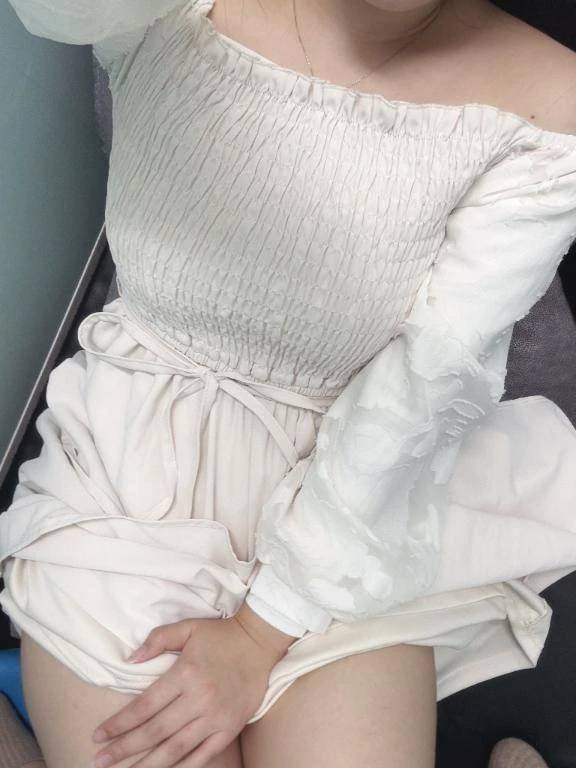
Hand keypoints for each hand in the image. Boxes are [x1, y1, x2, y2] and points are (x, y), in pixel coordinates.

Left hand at [91, 608, 296, 767]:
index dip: (119, 724)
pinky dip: (182, 767)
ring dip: (148, 764)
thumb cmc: (220, 635)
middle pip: (155, 732)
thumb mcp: (188, 627)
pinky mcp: (230, 728)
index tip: (98, 735)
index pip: (144, 706)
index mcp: (186, 673)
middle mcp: (199, 698)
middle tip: (99, 760)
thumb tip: (130, 660)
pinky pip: (203, 755)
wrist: (259, 642)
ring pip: (176, 749)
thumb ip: (158, 639)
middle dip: (124, 749)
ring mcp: (216, 717)